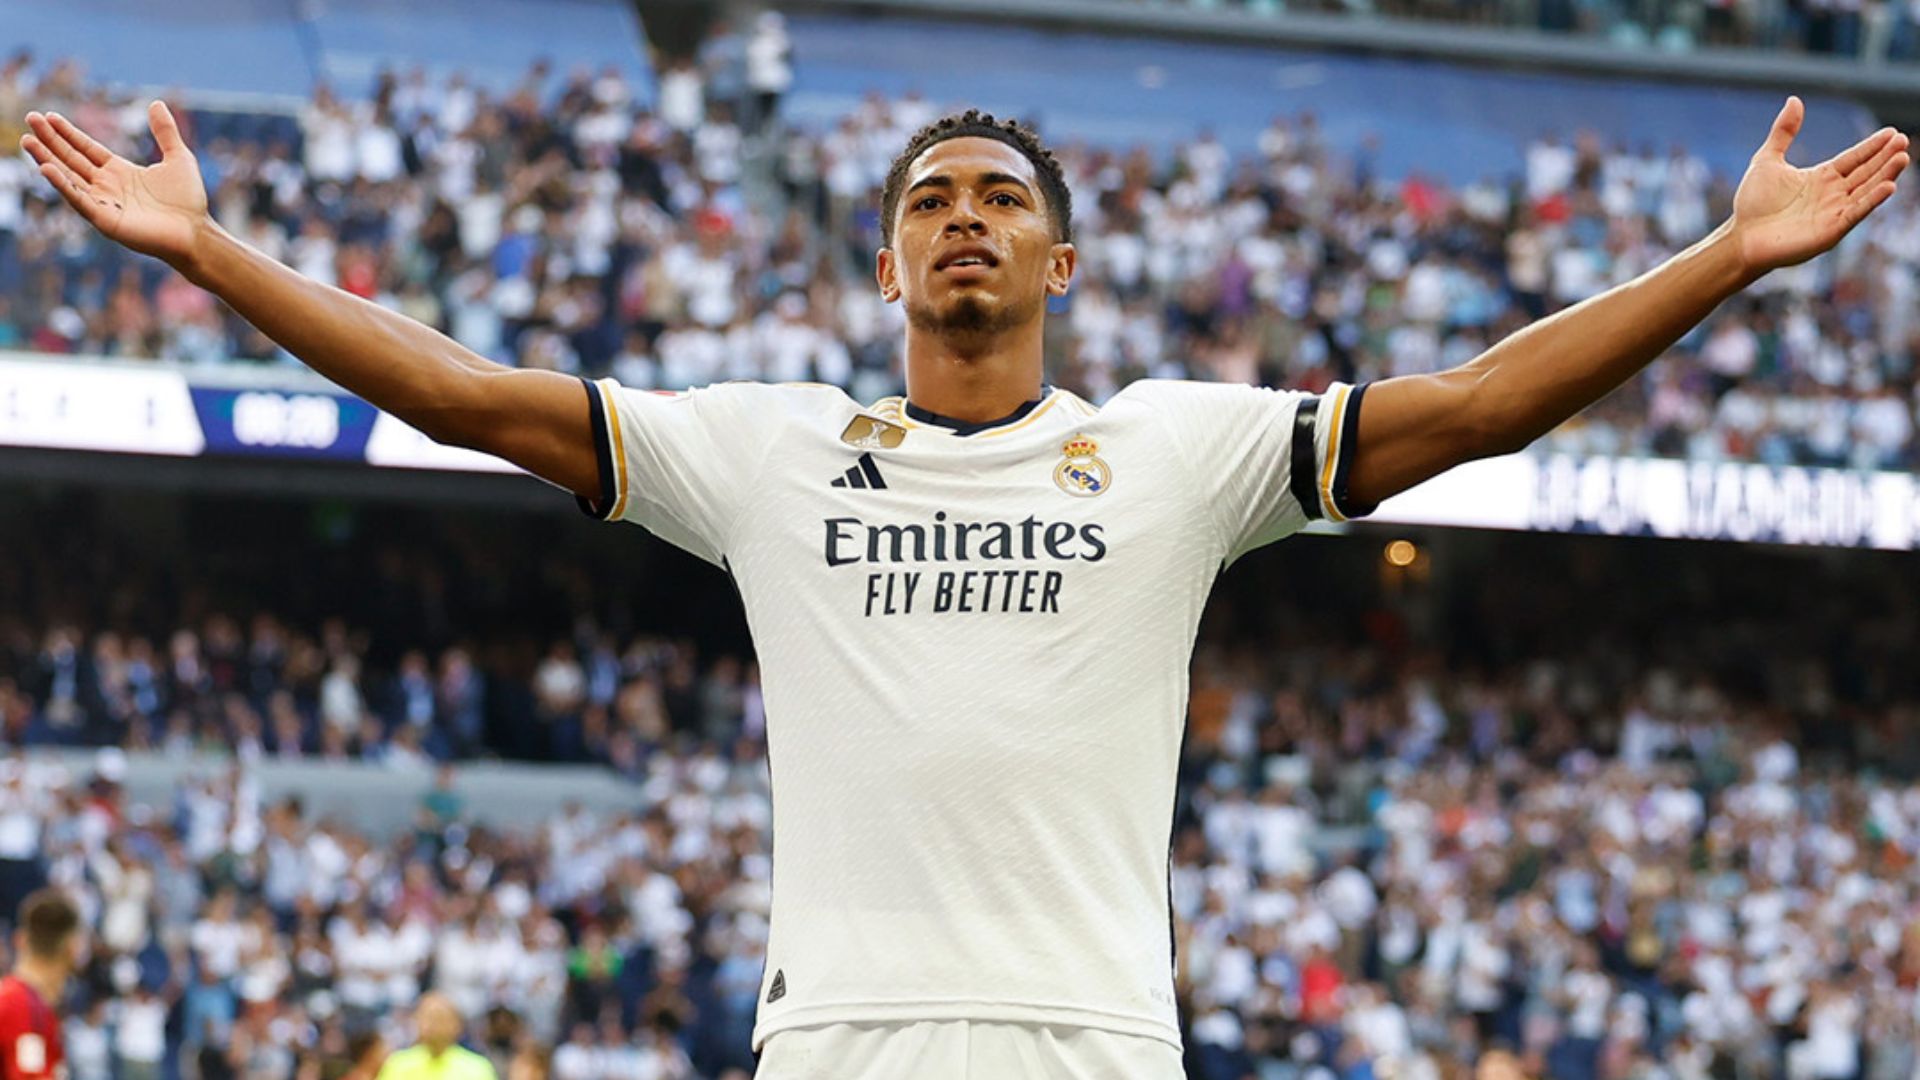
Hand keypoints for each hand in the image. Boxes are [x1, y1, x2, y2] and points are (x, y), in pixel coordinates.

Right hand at [21, 101, 207, 266]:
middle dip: (50, 140)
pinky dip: (63, 185)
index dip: (68, 133)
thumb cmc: (188, 200)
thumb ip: (165, 132)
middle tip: (30, 118)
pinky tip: (47, 169)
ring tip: (28, 141)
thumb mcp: (178, 158)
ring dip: (47, 159)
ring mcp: (104, 203)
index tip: (49, 116)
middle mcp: (107, 186)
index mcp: (119, 171)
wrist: (196, 233)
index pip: (86, 148)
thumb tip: (156, 103)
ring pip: (68, 177)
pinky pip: (79, 200)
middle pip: (71, 159)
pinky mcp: (105, 220)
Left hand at [1732, 96, 1908, 273]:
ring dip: (1885, 175)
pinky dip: (1872, 200)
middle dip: (1885, 157)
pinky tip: (1888, 186)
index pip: (1854, 158)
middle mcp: (1832, 194)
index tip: (1891, 132)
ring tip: (1902, 158)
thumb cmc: (1753, 203)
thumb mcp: (1767, 160)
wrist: (1741, 237)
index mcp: (1821, 177)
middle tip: (1903, 141)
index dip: (1872, 146)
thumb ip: (1783, 132)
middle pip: (1865, 172)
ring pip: (1866, 190)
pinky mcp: (1831, 231)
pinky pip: (1856, 213)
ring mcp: (1833, 212)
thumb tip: (1794, 100)